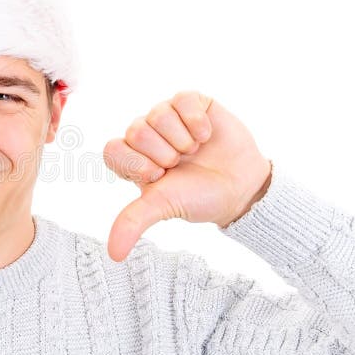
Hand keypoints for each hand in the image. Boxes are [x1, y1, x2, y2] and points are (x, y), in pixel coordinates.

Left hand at [103, 90, 271, 261]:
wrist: (241, 187)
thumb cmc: (198, 197)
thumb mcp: (163, 208)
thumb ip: (133, 222)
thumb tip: (114, 255)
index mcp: (131, 158)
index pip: (113, 150)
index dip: (138, 164)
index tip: (160, 177)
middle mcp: (145, 134)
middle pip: (135, 131)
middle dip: (165, 154)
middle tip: (181, 164)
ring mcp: (167, 116)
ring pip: (158, 114)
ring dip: (182, 140)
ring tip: (195, 151)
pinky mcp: (191, 102)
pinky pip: (181, 99)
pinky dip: (196, 121)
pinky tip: (206, 136)